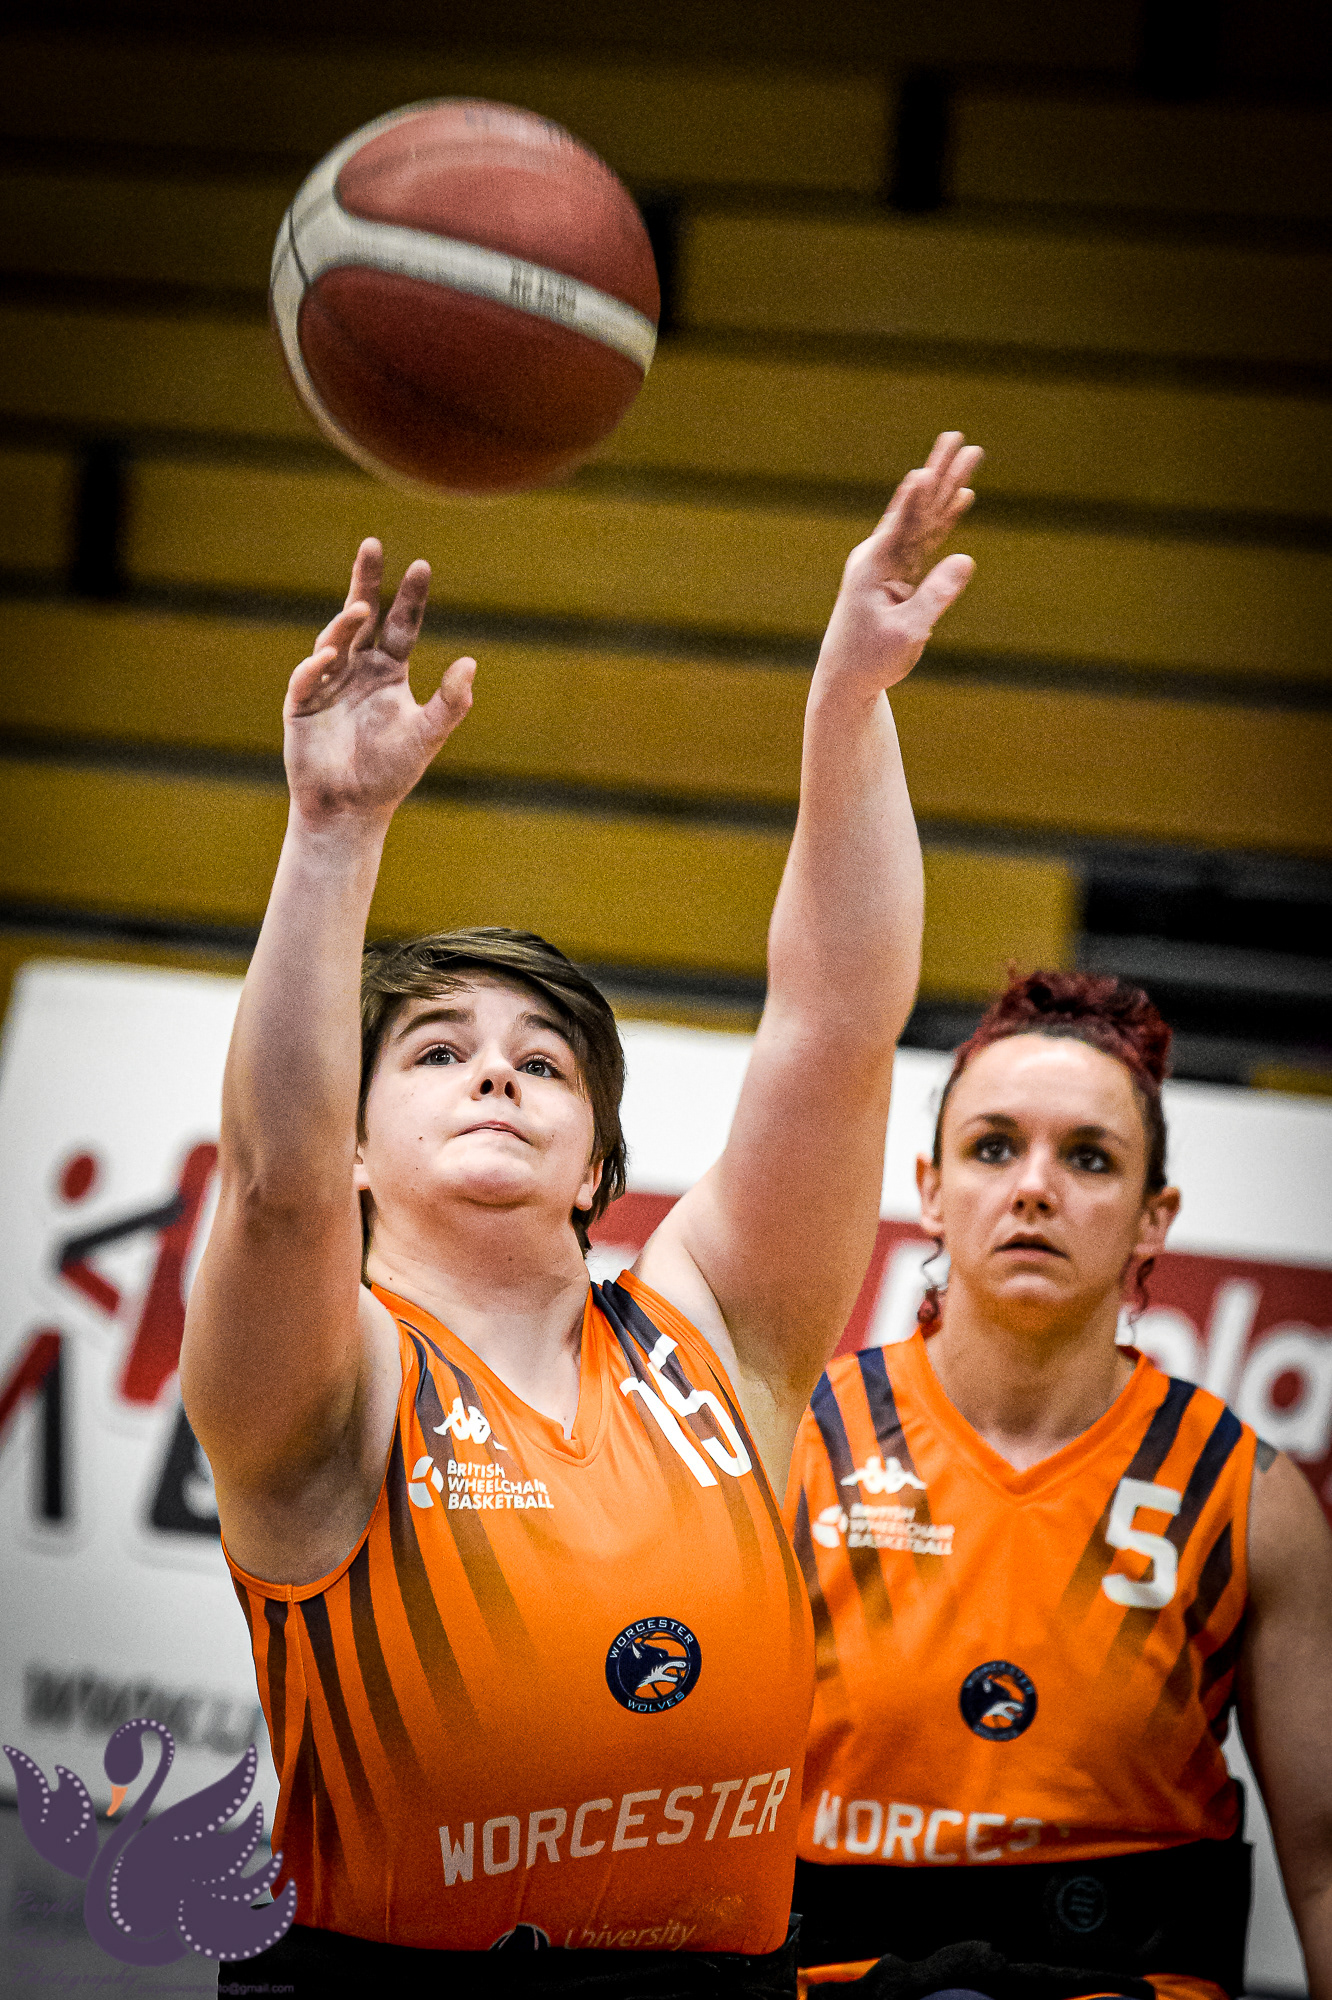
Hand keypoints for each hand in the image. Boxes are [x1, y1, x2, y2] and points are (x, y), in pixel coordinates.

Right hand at [283, 539, 475, 828]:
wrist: (351, 808)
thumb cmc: (389, 772)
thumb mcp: (427, 734)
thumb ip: (450, 702)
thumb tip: (471, 662)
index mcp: (388, 671)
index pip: (401, 625)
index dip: (410, 597)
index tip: (421, 566)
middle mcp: (357, 669)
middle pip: (362, 616)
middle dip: (366, 581)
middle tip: (372, 544)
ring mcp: (327, 683)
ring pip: (335, 642)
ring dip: (345, 625)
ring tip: (360, 608)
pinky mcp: (301, 705)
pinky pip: (307, 680)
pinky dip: (316, 668)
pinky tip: (329, 657)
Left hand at [820, 432, 981, 690]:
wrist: (846, 678)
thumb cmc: (870, 659)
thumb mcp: (907, 632)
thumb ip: (935, 596)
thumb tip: (966, 559)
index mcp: (874, 566)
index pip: (902, 522)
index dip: (917, 495)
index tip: (929, 468)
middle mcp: (880, 555)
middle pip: (918, 507)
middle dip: (941, 472)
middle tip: (960, 438)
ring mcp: (890, 562)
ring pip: (926, 517)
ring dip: (948, 486)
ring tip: (968, 456)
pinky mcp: (900, 573)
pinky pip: (928, 538)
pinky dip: (945, 518)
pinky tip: (962, 497)